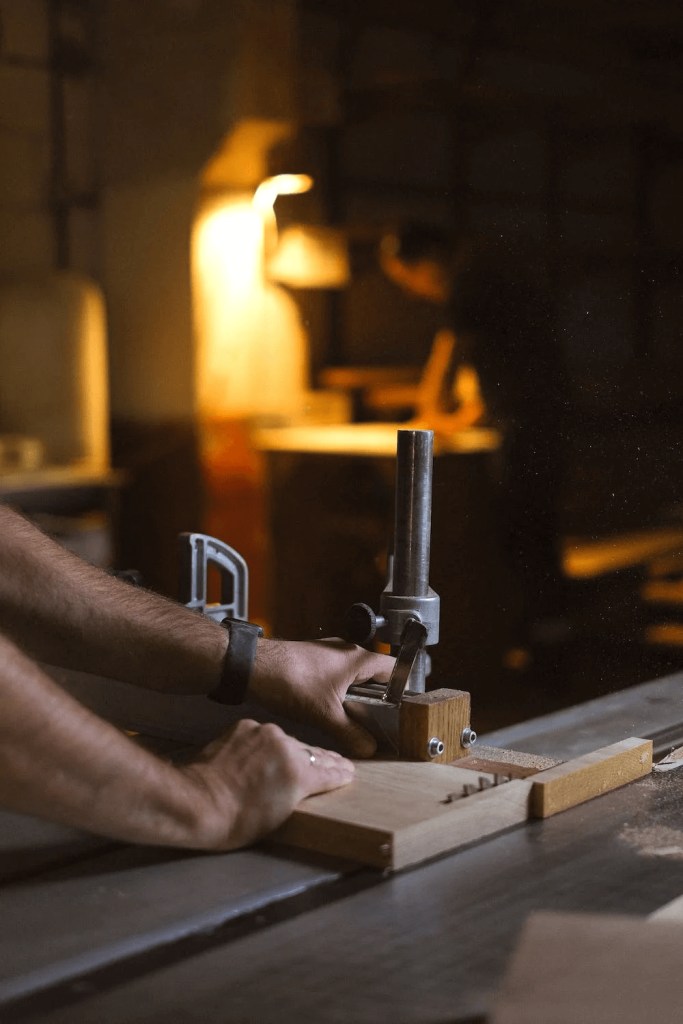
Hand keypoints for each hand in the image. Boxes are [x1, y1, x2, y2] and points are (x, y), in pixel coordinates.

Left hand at [181, 719, 353, 849]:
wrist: (197, 803)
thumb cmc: (235, 820)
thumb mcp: (280, 815)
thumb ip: (299, 793)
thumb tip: (305, 786)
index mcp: (299, 773)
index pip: (329, 771)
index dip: (340, 774)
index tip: (348, 773)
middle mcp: (285, 746)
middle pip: (311, 753)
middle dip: (323, 761)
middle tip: (337, 764)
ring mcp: (263, 733)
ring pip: (287, 741)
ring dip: (291, 752)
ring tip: (297, 761)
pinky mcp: (244, 727)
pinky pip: (262, 735)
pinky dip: (265, 745)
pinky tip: (263, 755)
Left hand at [247, 638, 394, 757]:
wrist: (252, 667)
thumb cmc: (289, 679)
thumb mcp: (325, 714)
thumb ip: (351, 733)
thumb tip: (369, 748)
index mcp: (358, 659)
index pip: (394, 669)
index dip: (401, 690)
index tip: (401, 711)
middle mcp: (346, 651)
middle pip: (374, 676)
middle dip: (376, 699)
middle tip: (375, 721)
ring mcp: (328, 654)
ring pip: (353, 677)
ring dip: (354, 697)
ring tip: (350, 719)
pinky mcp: (313, 660)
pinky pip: (335, 676)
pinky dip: (337, 693)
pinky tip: (326, 709)